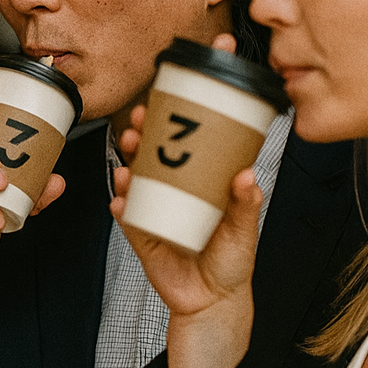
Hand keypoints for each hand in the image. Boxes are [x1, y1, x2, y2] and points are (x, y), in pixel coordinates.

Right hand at [110, 96, 260, 367]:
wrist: (210, 301)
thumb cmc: (231, 261)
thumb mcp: (244, 231)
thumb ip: (244, 204)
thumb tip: (246, 175)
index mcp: (204, 178)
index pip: (198, 133)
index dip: (195, 101)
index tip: (203, 66)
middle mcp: (176, 184)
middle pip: (156, 144)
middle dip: (145, 122)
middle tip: (142, 111)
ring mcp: (155, 203)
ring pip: (136, 168)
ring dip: (128, 152)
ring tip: (129, 143)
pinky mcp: (139, 227)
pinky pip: (126, 208)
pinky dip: (122, 199)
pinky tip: (122, 195)